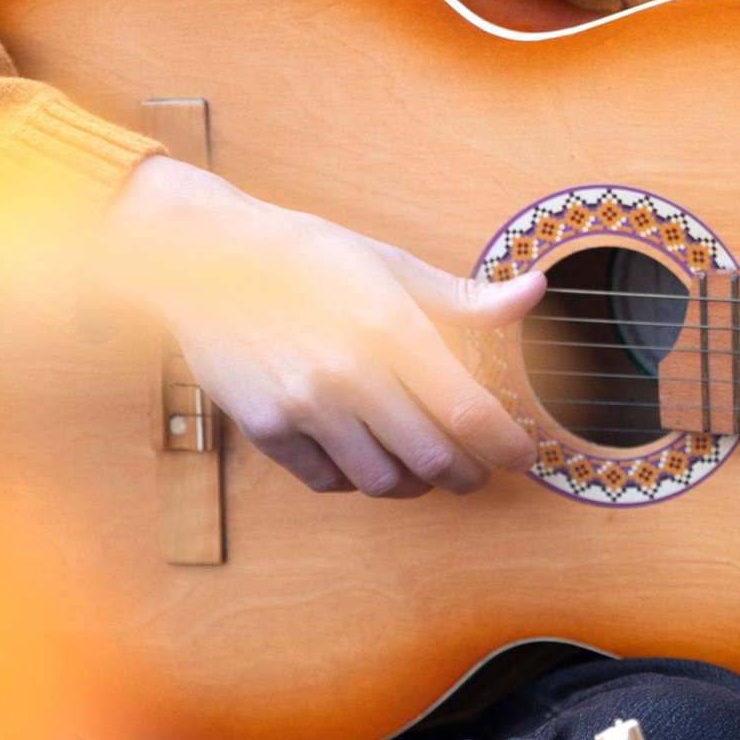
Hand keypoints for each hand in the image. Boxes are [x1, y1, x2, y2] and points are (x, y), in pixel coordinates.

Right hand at [96, 156, 544, 498]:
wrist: (206, 259)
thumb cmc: (305, 257)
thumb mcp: (390, 266)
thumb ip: (464, 299)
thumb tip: (534, 292)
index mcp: (390, 330)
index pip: (469, 413)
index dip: (504, 446)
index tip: (520, 454)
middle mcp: (351, 376)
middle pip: (434, 459)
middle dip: (468, 474)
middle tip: (478, 470)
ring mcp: (304, 408)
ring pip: (383, 482)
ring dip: (414, 482)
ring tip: (422, 466)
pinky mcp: (266, 429)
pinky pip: (327, 481)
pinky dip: (354, 480)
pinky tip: (364, 457)